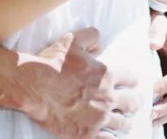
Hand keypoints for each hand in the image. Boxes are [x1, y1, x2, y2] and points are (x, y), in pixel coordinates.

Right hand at [25, 28, 139, 138]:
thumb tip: (101, 45)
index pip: (131, 79)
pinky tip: (110, 135)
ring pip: (123, 123)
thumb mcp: (73, 40)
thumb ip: (92, 37)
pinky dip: (111, 137)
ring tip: (124, 121)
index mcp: (107, 75)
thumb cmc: (52, 63)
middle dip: (133, 102)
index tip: (130, 84)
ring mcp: (98, 118)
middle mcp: (107, 98)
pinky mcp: (86, 133)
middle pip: (132, 103)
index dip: (131, 81)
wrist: (33, 87)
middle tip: (132, 104)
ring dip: (125, 121)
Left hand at [148, 11, 166, 126]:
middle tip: (149, 113)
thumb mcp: (159, 24)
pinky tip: (153, 121)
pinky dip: (165, 115)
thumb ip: (156, 31)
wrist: (164, 35)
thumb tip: (152, 45)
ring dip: (166, 114)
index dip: (166, 85)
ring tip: (149, 121)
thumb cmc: (161, 29)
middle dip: (166, 105)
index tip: (150, 91)